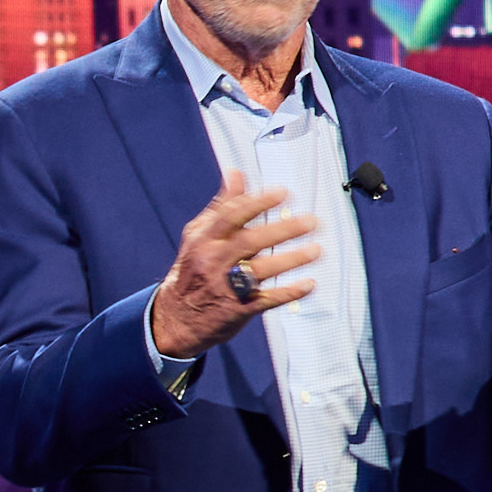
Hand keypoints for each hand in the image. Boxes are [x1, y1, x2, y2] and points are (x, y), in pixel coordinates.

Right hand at [152, 183, 318, 359]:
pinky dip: (288, 292)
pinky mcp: (237, 309)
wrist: (176, 318)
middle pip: (250, 242)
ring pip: (260, 270)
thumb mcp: (199, 235)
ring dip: (290, 260)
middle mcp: (214, 260)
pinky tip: (308, 284)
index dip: (258, 203)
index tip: (282, 193)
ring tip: (315, 250)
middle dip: (283, 230)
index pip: (232, 216)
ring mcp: (225, 286)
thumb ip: (221, 205)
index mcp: (205, 239)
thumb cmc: (192, 270)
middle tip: (310, 222)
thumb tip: (235, 173)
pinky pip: (266, 299)